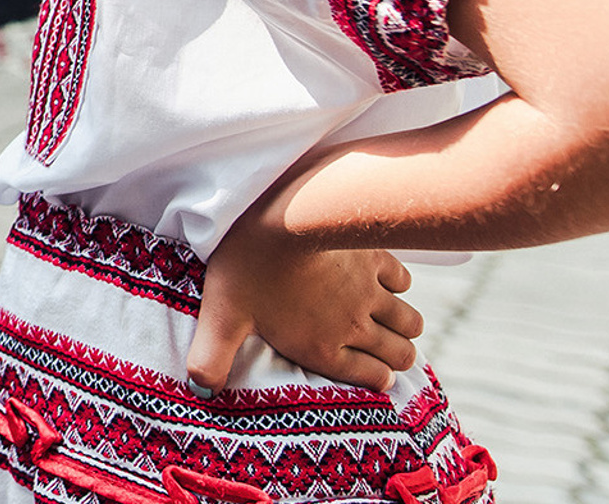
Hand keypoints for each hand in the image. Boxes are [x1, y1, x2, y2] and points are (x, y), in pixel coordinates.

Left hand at [190, 200, 422, 392]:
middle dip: (398, 358)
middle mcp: (354, 326)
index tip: (379, 377)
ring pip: (409, 322)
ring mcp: (370, 292)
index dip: (377, 380)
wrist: (282, 218)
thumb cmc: (247, 268)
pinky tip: (385, 283)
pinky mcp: (376, 259)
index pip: (369, 377)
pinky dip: (399, 286)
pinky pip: (402, 282)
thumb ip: (211, 358)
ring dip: (406, 328)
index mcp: (322, 347)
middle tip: (389, 353)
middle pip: (399, 354)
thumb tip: (200, 390)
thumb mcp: (220, 318)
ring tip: (396, 326)